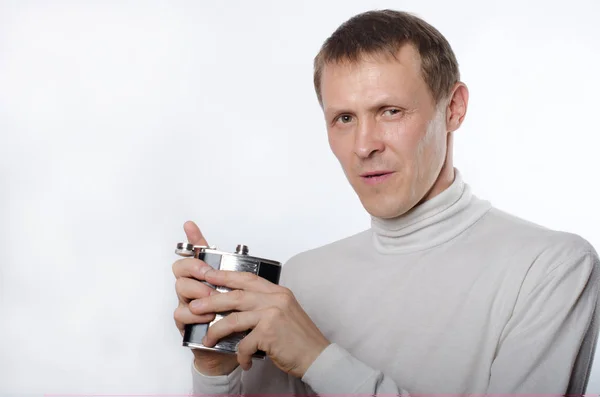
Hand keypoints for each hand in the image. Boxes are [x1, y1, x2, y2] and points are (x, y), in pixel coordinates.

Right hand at [172, 220, 238, 375]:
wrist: (237, 350)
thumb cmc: (241, 322)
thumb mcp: (247, 298)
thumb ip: (245, 279)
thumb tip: (250, 257)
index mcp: (211, 278)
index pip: (199, 254)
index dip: (194, 238)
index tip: (190, 225)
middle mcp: (196, 287)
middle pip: (181, 267)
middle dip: (194, 267)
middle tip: (208, 275)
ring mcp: (188, 303)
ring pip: (180, 287)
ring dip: (197, 291)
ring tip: (212, 299)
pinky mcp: (186, 323)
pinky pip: (180, 313)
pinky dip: (194, 314)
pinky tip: (208, 317)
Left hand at [189, 267, 330, 377]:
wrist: (317, 357)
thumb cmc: (300, 338)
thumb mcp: (285, 313)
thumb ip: (266, 305)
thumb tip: (240, 306)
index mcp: (278, 292)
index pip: (248, 278)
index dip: (226, 275)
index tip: (209, 275)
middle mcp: (276, 299)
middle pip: (236, 295)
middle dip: (212, 300)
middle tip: (195, 305)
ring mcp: (272, 315)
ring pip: (234, 319)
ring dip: (217, 330)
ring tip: (208, 338)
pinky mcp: (269, 333)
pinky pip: (244, 343)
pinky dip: (241, 354)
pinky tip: (244, 361)